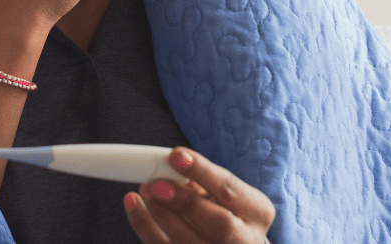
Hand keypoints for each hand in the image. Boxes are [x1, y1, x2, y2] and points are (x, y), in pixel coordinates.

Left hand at [124, 148, 275, 243]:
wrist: (234, 243)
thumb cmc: (230, 213)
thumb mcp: (229, 194)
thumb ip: (205, 182)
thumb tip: (173, 165)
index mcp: (257, 212)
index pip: (229, 189)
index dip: (201, 171)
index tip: (175, 155)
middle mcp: (245, 239)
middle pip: (217, 223)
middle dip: (184, 201)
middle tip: (156, 183)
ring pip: (188, 241)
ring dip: (160, 214)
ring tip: (144, 189)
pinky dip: (144, 226)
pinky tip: (133, 205)